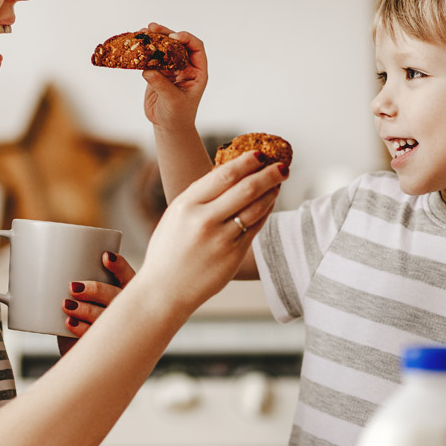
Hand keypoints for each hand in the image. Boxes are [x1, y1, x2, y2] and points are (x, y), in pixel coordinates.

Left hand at [56, 252, 135, 353]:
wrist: (86, 351)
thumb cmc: (85, 317)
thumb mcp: (85, 298)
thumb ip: (78, 286)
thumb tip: (49, 269)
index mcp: (124, 292)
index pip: (127, 275)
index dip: (119, 266)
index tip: (105, 257)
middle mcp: (124, 309)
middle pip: (115, 295)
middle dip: (95, 290)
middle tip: (74, 288)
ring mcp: (115, 327)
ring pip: (105, 316)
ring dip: (86, 309)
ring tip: (66, 305)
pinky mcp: (103, 342)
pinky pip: (94, 335)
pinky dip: (81, 328)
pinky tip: (70, 322)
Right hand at [134, 151, 286, 314]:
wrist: (164, 291)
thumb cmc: (168, 252)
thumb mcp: (175, 216)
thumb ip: (199, 197)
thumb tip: (228, 174)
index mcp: (186, 205)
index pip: (223, 175)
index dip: (245, 162)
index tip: (258, 154)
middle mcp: (204, 220)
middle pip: (245, 188)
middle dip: (268, 173)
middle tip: (281, 165)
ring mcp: (220, 239)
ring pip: (255, 208)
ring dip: (271, 191)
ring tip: (279, 181)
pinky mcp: (233, 256)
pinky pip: (255, 227)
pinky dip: (265, 211)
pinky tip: (270, 202)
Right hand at [140, 22, 206, 135]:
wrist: (168, 126)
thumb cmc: (177, 115)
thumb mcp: (173, 101)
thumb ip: (162, 85)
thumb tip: (148, 70)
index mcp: (197, 71)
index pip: (196, 48)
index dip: (186, 39)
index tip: (173, 37)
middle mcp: (186, 66)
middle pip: (178, 43)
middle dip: (166, 34)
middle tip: (153, 27)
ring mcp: (171, 68)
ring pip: (163, 48)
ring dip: (153, 39)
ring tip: (142, 31)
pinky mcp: (157, 72)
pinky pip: (151, 58)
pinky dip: (144, 51)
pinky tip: (135, 45)